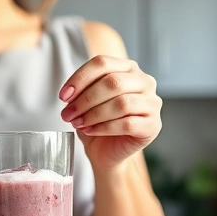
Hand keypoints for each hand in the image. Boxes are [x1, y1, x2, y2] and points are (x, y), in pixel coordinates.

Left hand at [59, 55, 161, 171]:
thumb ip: (81, 91)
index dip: (80, 78)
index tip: (63, 96)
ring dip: (94, 114)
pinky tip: (91, 130)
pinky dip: (104, 128)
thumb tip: (70, 93)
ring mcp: (152, 103)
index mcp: (128, 68)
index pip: (102, 63)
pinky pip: (127, 124)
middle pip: (112, 82)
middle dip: (85, 99)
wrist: (108, 152)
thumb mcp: (86, 102)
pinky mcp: (152, 125)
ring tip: (78, 123)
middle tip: (68, 114)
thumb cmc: (99, 123)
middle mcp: (144, 82)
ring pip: (121, 103)